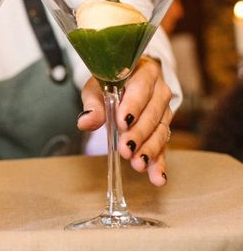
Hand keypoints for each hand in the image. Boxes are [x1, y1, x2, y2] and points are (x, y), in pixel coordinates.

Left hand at [77, 57, 172, 185]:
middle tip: (125, 149)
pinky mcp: (161, 129)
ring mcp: (164, 111)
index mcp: (145, 73)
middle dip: (139, 134)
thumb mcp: (97, 86)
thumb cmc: (112, 80)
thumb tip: (85, 122)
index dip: (133, 106)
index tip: (122, 122)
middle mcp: (160, 91)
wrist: (129, 79)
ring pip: (160, 131)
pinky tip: (157, 177)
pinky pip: (163, 146)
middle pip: (152, 114)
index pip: (141, 89)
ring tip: (137, 164)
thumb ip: (93, 103)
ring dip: (149, 150)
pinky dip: (159, 163)